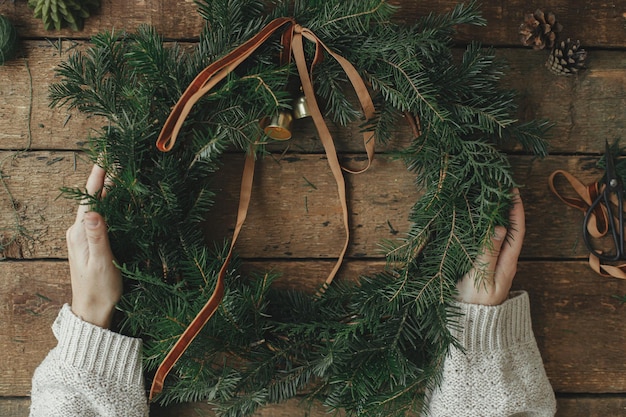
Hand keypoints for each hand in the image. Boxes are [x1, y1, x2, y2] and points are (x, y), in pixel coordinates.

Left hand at [66, 165, 121, 327]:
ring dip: (108, 191)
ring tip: (120, 174)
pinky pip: (101, 218)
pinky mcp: (92, 244)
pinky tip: (120, 202)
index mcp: (79, 233)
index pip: (89, 199)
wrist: (93, 312)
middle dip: (104, 179)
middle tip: (117, 160)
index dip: (98, 178)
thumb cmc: (99, 290)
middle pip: (92, 199)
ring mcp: (84, 238)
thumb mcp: (102, 263)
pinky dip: (111, 206)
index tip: (105, 158)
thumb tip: (93, 211)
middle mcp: (79, 232)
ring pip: (97, 207)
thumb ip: (97, 236)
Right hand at [456, 189, 524, 305]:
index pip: (517, 231)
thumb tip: (501, 227)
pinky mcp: (484, 268)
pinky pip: (488, 243)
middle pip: (511, 230)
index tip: (512, 191)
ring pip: (500, 235)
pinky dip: (484, 229)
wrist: (471, 328)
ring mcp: (495, 265)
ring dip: (496, 217)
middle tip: (498, 189)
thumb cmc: (475, 305)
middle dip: (507, 209)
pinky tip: (476, 222)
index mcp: (507, 263)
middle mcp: (504, 262)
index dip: (516, 210)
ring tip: (488, 200)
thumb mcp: (481, 277)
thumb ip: (488, 253)